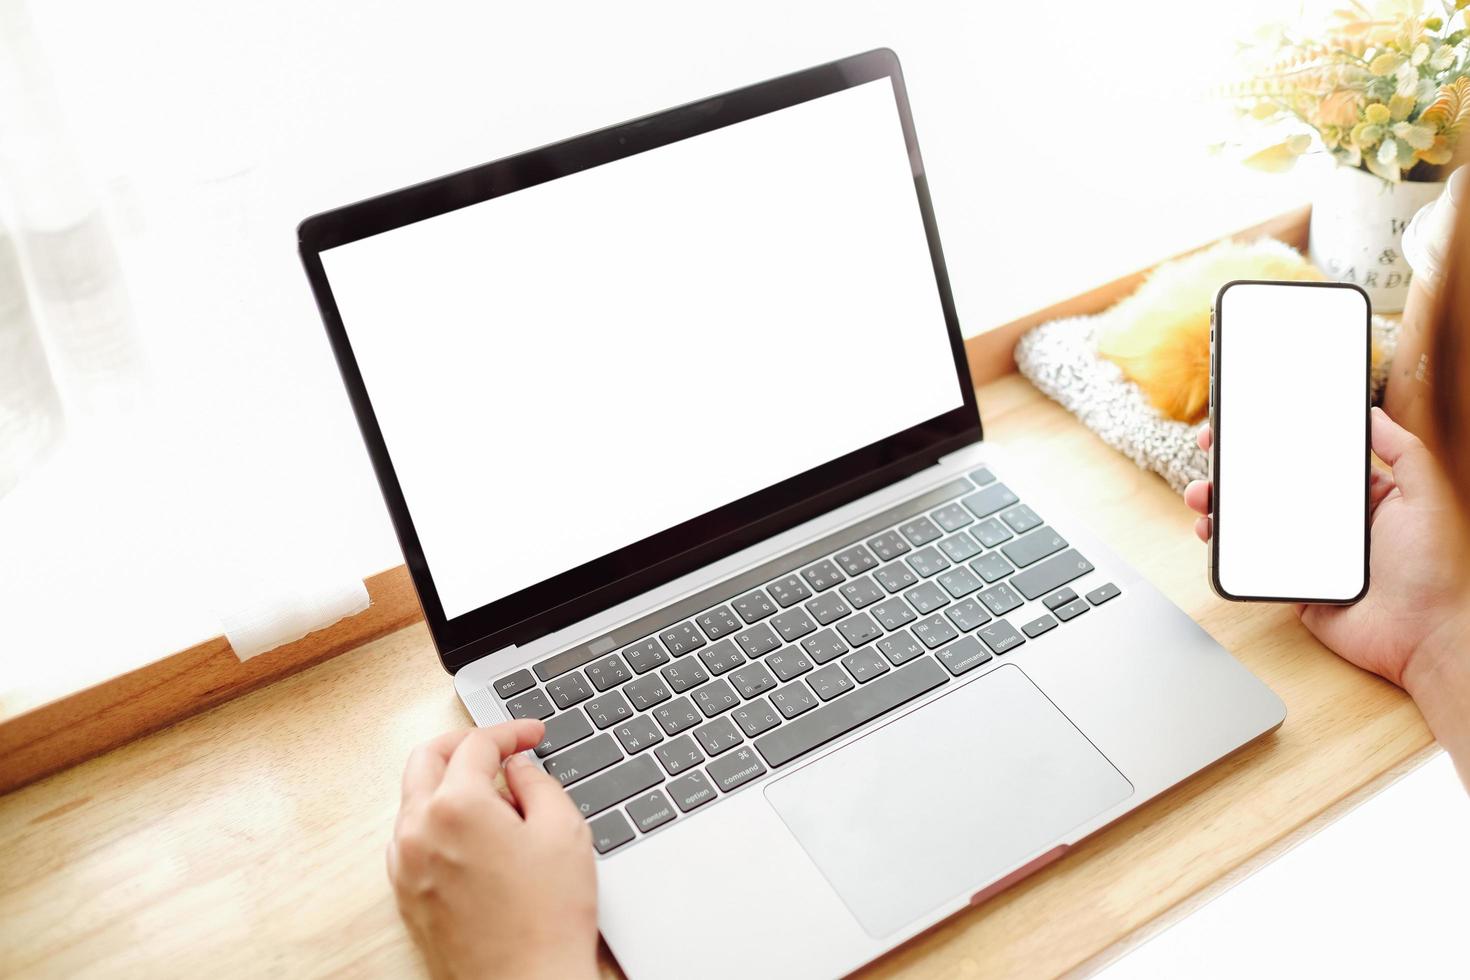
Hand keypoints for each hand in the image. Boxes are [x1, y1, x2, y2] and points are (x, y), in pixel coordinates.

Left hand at [389, 720, 598, 979]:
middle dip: (465, 745)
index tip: (531, 735)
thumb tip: (519, 768)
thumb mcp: (564, 831)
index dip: (510, 732)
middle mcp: (419, 831)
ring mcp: (405, 866)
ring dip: (449, 782)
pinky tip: (476, 835)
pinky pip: (411, 838)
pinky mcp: (405, 895)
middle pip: (427, 759)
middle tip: (501, 748)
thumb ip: (538, 783)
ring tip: (497, 798)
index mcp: (456, 807)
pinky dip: (438, 820)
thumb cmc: (548, 919)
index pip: (477, 745)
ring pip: (415, 798)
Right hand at [1184, 408, 1468, 688]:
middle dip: (1234, 464)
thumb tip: (1371, 413)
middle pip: (1270, 485)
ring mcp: (1306, 552)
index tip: (1245, 419)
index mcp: (1357, 496)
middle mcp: (1328, 521)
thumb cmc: (1435, 569)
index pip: (1307, 457)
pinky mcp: (1292, 582)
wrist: (1424, 636)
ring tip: (1202, 493)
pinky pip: (1250, 560)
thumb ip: (1404, 451)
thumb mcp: (1426, 496)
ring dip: (1220, 502)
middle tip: (1211, 447)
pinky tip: (1211, 530)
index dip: (1274, 437)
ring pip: (1251, 520)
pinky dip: (1223, 545)